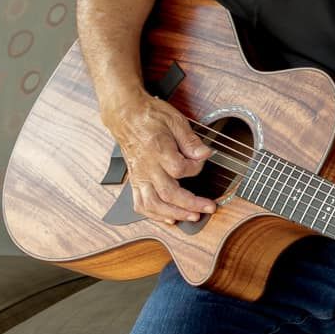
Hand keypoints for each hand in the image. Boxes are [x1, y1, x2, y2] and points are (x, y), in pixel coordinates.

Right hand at [100, 90, 214, 223]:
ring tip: (192, 217)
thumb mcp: (176, 120)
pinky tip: (169, 218)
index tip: (203, 161)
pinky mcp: (135, 180)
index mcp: (157, 149)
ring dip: (173, 214)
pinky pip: (141, 203)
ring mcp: (139, 175)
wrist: (125, 115)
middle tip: (209, 207)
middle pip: (168, 193)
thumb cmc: (150, 116)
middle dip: (190, 204)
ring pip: (153, 204)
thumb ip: (191, 140)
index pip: (179, 169)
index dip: (196, 169)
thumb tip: (205, 154)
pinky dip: (154, 215)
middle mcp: (146, 166)